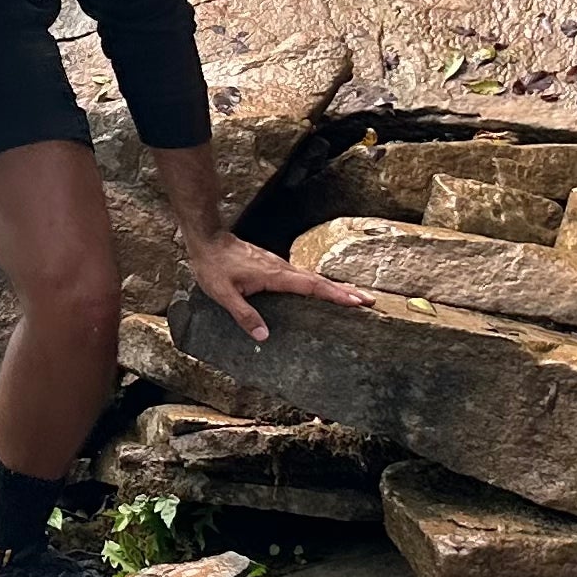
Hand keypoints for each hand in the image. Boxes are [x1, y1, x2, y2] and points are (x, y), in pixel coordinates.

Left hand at [184, 229, 369, 343]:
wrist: (207, 240)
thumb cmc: (214, 266)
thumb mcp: (224, 294)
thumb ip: (244, 315)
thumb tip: (265, 336)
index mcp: (275, 275)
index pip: (311, 286)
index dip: (335, 294)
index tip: (357, 301)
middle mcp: (281, 268)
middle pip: (319, 280)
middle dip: (344, 291)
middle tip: (369, 300)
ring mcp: (278, 265)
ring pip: (311, 277)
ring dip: (333, 287)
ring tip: (353, 297)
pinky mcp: (273, 265)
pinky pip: (301, 276)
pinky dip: (317, 283)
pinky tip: (319, 290)